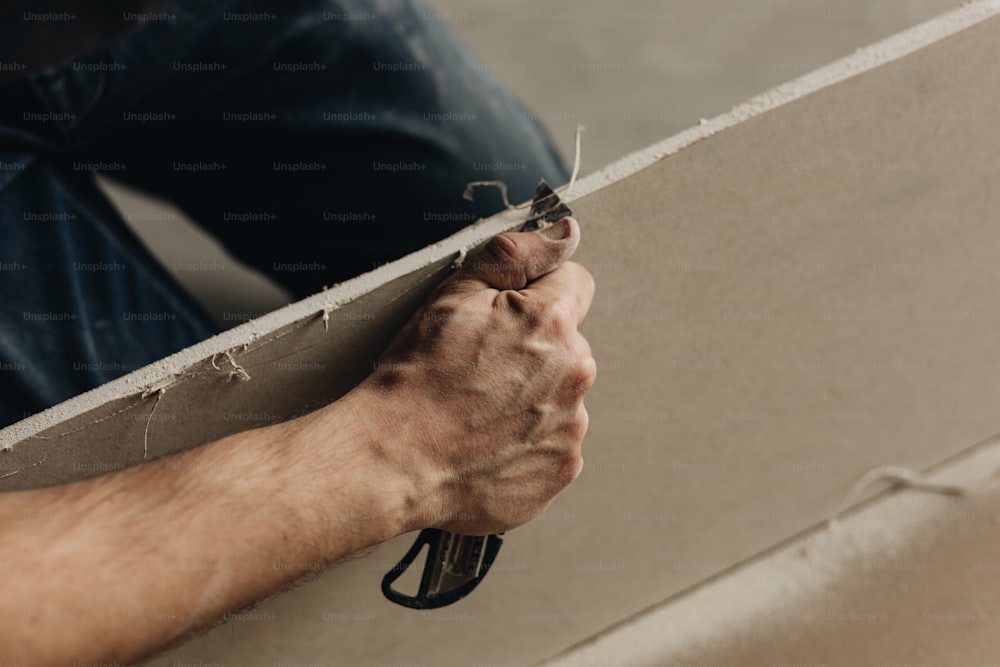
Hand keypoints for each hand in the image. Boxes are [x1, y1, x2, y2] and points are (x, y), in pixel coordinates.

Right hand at [355, 217, 595, 534]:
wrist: (392, 460)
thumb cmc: (415, 377)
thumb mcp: (454, 293)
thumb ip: (518, 254)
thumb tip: (566, 233)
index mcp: (552, 323)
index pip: (574, 283)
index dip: (535, 294)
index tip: (502, 318)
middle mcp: (574, 374)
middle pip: (567, 344)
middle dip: (533, 349)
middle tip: (478, 369)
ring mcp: (571, 426)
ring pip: (559, 394)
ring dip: (531, 398)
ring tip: (478, 412)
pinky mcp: (561, 468)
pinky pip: (553, 441)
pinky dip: (527, 442)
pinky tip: (487, 443)